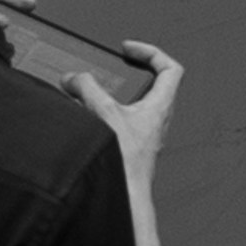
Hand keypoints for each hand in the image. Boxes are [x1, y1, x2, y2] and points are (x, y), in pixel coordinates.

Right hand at [74, 37, 183, 172]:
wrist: (126, 195)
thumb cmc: (127, 163)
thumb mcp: (106, 113)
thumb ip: (88, 89)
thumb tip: (74, 78)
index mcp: (160, 106)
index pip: (170, 69)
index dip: (152, 52)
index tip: (129, 49)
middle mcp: (157, 119)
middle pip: (155, 83)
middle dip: (135, 70)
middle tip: (119, 63)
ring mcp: (146, 133)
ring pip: (138, 102)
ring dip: (119, 92)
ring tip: (100, 86)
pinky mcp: (133, 145)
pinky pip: (124, 119)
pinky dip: (109, 110)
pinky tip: (91, 114)